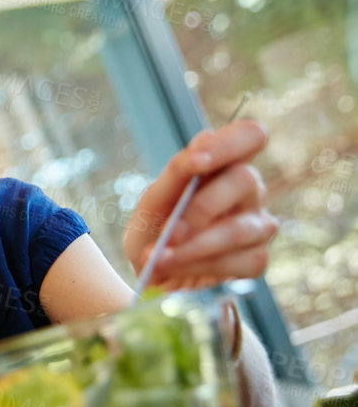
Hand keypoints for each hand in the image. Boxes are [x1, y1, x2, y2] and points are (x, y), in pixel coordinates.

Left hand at [124, 119, 278, 290]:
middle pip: (245, 180)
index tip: (198, 160)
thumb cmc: (155, 225)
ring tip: (158, 259)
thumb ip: (175, 174)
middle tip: (170, 231)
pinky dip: (198, 267)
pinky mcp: (257, 258)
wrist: (149, 270)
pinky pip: (236, 262)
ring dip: (193, 247)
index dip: (230, 144)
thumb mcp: (154, 200)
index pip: (251, 136)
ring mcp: (258, 224)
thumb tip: (198, 152)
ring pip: (238, 229)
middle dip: (202, 208)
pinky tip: (174, 270)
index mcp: (224, 164)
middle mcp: (248, 189)